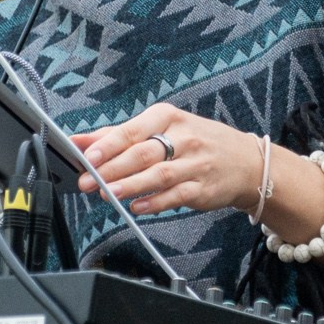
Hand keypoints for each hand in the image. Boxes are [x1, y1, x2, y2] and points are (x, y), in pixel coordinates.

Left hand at [69, 102, 264, 215]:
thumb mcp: (160, 128)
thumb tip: (79, 141)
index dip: (107, 144)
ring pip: (159, 175)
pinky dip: (155, 202)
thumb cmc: (195, 141)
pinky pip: (176, 195)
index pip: (132, 130)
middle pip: (142, 153)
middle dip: (112, 168)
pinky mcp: (203, 188)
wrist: (245, 161)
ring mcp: (195, 163)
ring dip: (131, 185)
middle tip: (88, 181)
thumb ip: (118, 135)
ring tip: (108, 194)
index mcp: (167, 117)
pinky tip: (137, 206)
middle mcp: (183, 137)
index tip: (86, 156)